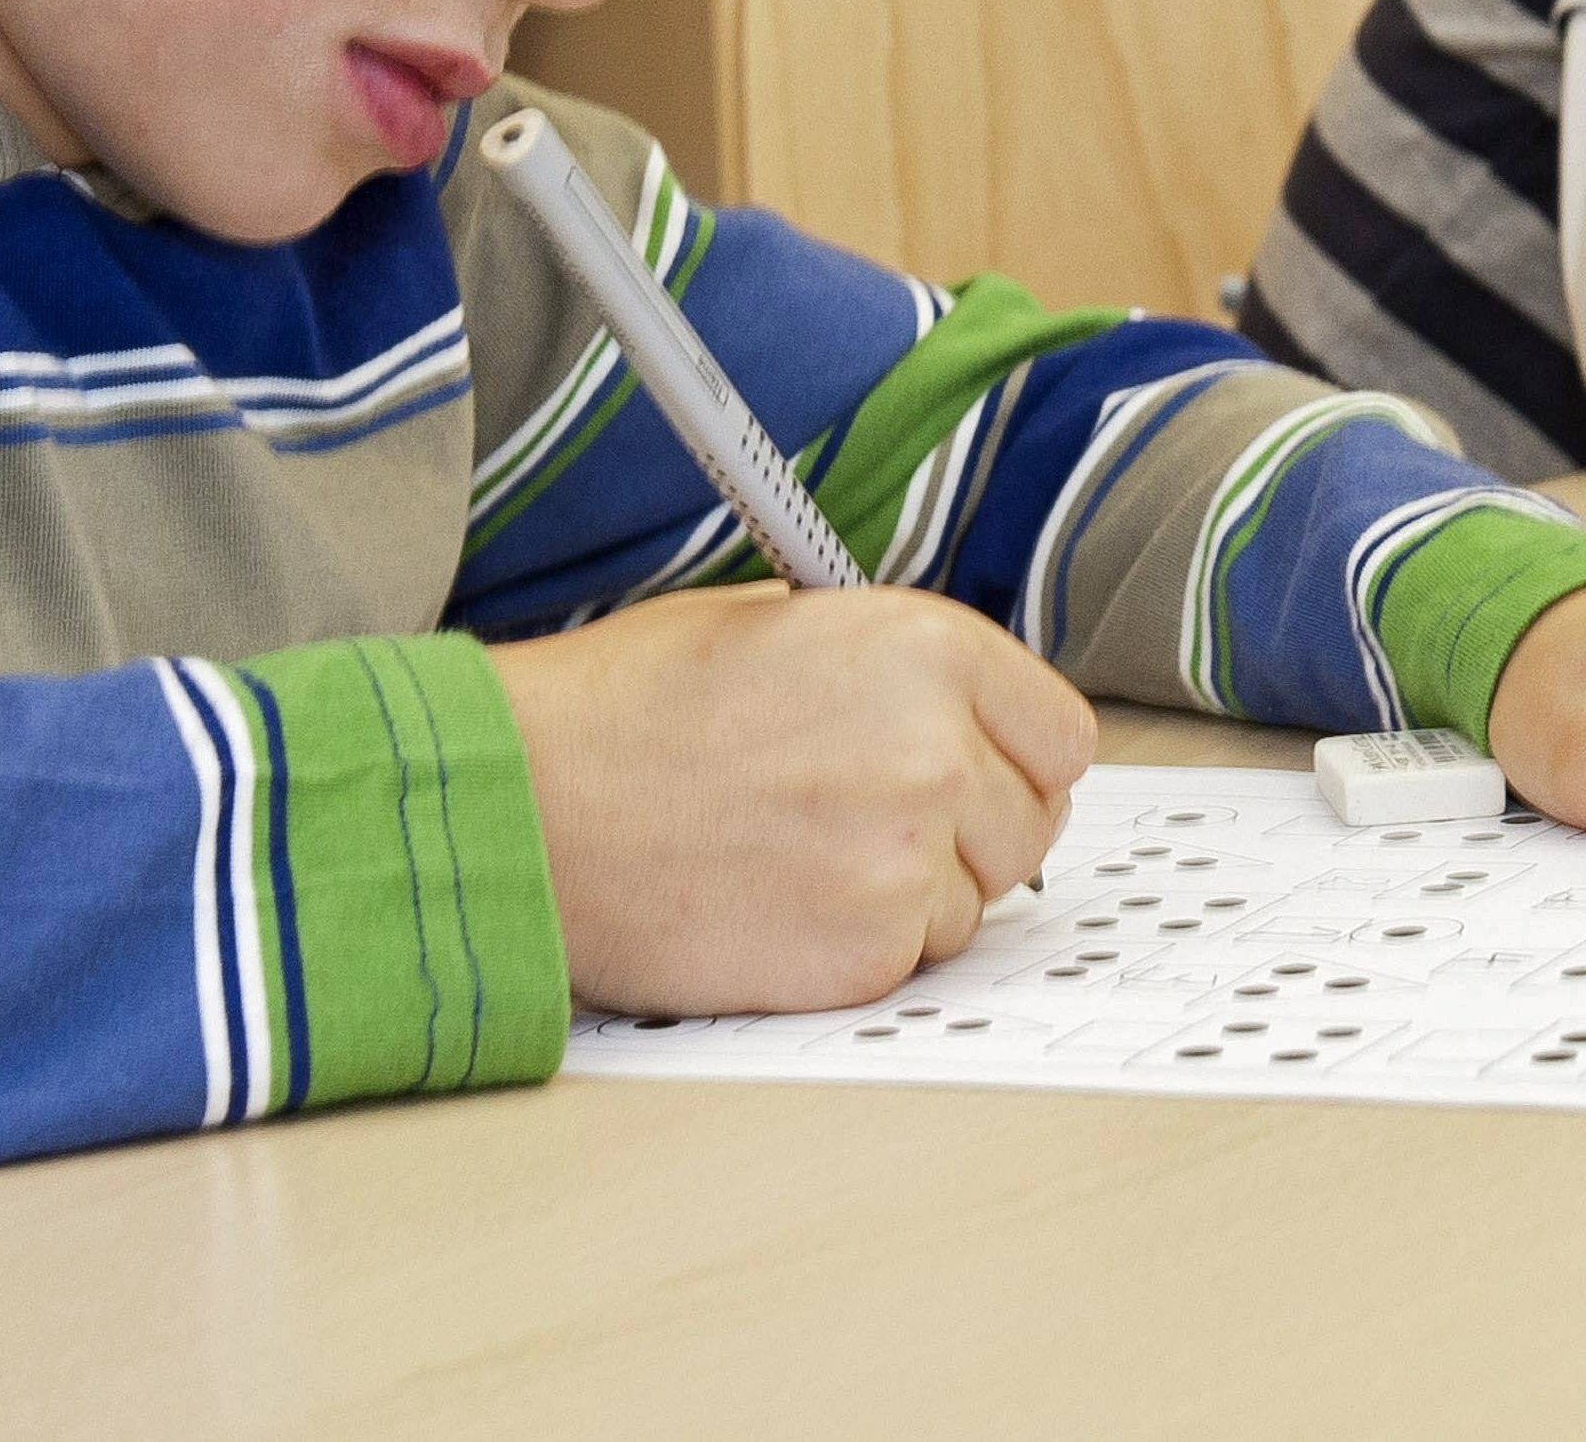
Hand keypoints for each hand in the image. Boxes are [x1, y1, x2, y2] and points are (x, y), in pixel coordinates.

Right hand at [486, 584, 1097, 1016]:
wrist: (525, 806)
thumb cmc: (626, 708)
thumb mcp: (780, 627)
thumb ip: (893, 670)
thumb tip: (961, 717)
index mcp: (927, 649)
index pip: (1060, 734)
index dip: (1016, 758)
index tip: (978, 772)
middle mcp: (938, 751)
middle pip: (1032, 826)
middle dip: (969, 831)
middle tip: (867, 824)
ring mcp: (906, 860)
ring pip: (973, 901)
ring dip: (911, 893)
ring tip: (799, 858)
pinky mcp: (864, 954)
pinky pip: (910, 959)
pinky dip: (858, 947)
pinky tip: (776, 904)